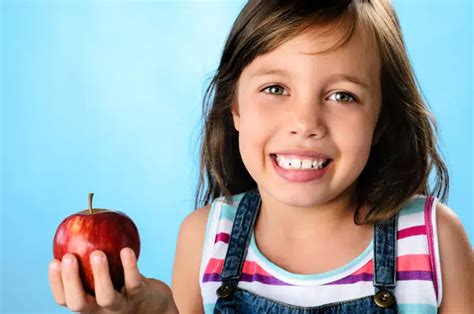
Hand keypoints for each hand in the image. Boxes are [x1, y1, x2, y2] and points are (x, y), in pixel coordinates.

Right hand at [48, 247, 177, 312]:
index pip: (65, 299)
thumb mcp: (108, 274)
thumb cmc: (125, 284)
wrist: (156, 304)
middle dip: (71, 281)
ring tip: (97, 253)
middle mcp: (101, 309)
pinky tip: (126, 250)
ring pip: (106, 297)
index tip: (54, 261)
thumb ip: (92, 258)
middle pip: (79, 303)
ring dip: (100, 275)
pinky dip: (129, 266)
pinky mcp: (140, 296)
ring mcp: (121, 305)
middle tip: (69, 257)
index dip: (56, 283)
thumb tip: (78, 229)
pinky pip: (133, 282)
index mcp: (89, 303)